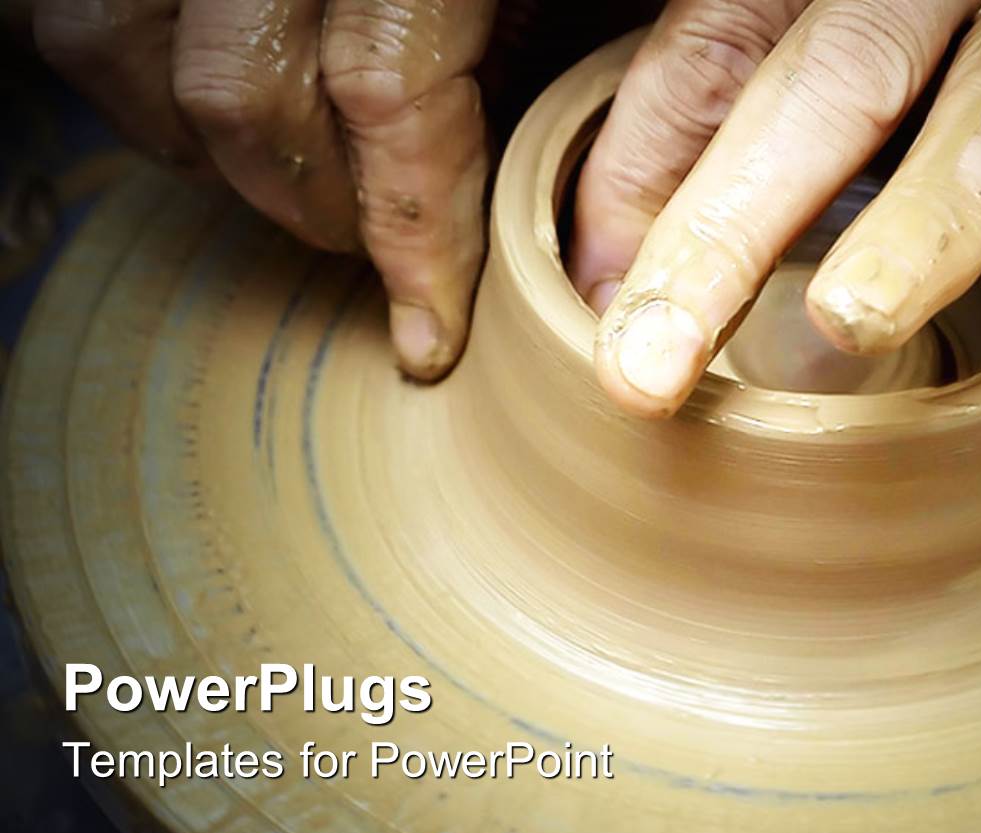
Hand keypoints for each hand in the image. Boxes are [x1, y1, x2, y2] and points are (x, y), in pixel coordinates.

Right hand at [32, 0, 651, 379]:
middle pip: (243, 90)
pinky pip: (81, 6)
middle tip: (369, 246)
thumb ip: (573, 49)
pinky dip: (133, 70)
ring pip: (119, 43)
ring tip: (296, 173)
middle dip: (310, 206)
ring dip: (204, 146)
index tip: (428, 336)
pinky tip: (216, 100)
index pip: (386, 91)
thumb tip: (582, 221)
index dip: (411, 237)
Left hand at [571, 0, 980, 417]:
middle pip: (832, 89)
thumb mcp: (772, 16)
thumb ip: (682, 128)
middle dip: (740, 227)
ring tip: (855, 326)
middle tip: (662, 360)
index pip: (710, 74)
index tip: (624, 361)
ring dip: (930, 221)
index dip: (663, 219)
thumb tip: (600, 287)